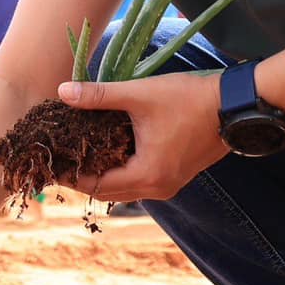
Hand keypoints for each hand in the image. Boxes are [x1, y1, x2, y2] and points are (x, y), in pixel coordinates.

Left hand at [56, 70, 227, 201]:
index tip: (49, 163)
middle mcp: (158, 188)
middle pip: (108, 192)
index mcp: (147, 175)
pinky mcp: (177, 175)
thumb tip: (63, 91)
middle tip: (58, 159)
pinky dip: (120, 171)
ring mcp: (170, 184)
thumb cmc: (190, 99)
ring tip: (77, 155)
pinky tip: (106, 151)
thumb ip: (99, 95)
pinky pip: (139, 181)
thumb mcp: (141, 95)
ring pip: (124, 188)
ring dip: (101, 175)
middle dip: (82, 177)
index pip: (96, 185)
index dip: (69, 175)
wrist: (236, 105)